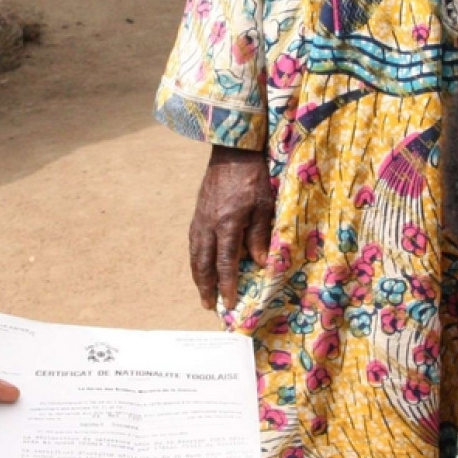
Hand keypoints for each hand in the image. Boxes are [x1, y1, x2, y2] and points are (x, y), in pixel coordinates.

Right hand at [187, 146, 273, 311]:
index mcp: (227, 224)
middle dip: (206, 287)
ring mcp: (200, 219)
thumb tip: (259, 263)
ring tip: (203, 291)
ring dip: (198, 276)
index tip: (229, 302)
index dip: (227, 284)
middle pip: (204, 263)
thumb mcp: (264, 206)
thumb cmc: (253, 178)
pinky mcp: (198, 213)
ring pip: (195, 254)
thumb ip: (259, 235)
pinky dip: (196, 259)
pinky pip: (194, 242)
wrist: (232, 152)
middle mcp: (209, 225)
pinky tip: (200, 265)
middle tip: (209, 305)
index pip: (225, 262)